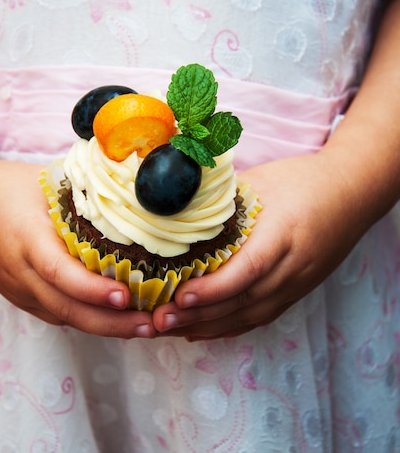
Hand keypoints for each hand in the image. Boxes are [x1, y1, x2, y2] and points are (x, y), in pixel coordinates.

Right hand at [0, 158, 155, 338]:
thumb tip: (131, 200)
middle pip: (66, 308)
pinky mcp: (19, 295)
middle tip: (151, 325)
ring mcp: (17, 289)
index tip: (125, 296)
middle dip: (111, 323)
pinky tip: (116, 318)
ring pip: (63, 316)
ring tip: (144, 326)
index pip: (59, 273)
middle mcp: (20, 271)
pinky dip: (86, 318)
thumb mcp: (45, 182)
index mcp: (27, 238)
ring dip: (104, 326)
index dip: (92, 289)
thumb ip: (82, 196)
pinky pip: (55, 313)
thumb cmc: (7, 186)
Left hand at [152, 151, 368, 339]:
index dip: (215, 288)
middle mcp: (293, 266)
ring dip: (208, 326)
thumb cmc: (304, 180)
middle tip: (159, 321)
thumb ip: (224, 201)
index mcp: (284, 233)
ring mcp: (298, 283)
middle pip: (245, 300)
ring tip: (169, 329)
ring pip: (251, 315)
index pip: (248, 269)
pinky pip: (261, 316)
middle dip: (200, 315)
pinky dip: (229, 327)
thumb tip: (179, 210)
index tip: (181, 296)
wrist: (351, 193)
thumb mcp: (262, 181)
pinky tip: (200, 330)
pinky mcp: (297, 290)